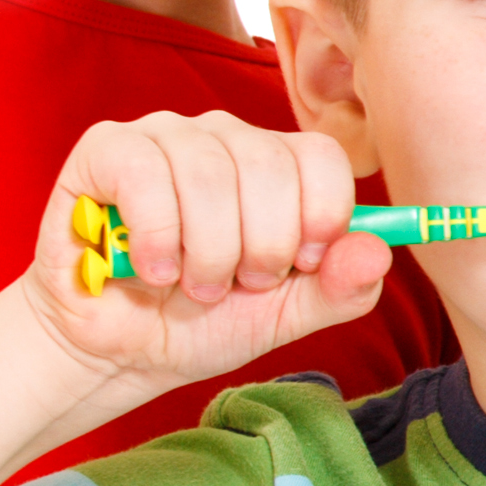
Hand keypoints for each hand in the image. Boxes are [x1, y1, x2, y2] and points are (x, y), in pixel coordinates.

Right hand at [17, 113, 390, 399]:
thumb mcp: (286, 315)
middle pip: (270, 164)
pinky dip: (156, 236)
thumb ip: (341, 288)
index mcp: (278, 165)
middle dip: (262, 245)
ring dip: (208, 250)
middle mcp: (226, 137)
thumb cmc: (204, 320)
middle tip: (238, 285)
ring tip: (194, 285)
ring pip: (210, 172)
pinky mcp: (107, 149)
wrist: (120, 348)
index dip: (322, 215)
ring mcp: (166, 136)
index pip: (322, 157)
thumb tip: (378, 250)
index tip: (302, 264)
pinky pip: (145, 173)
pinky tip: (152, 268)